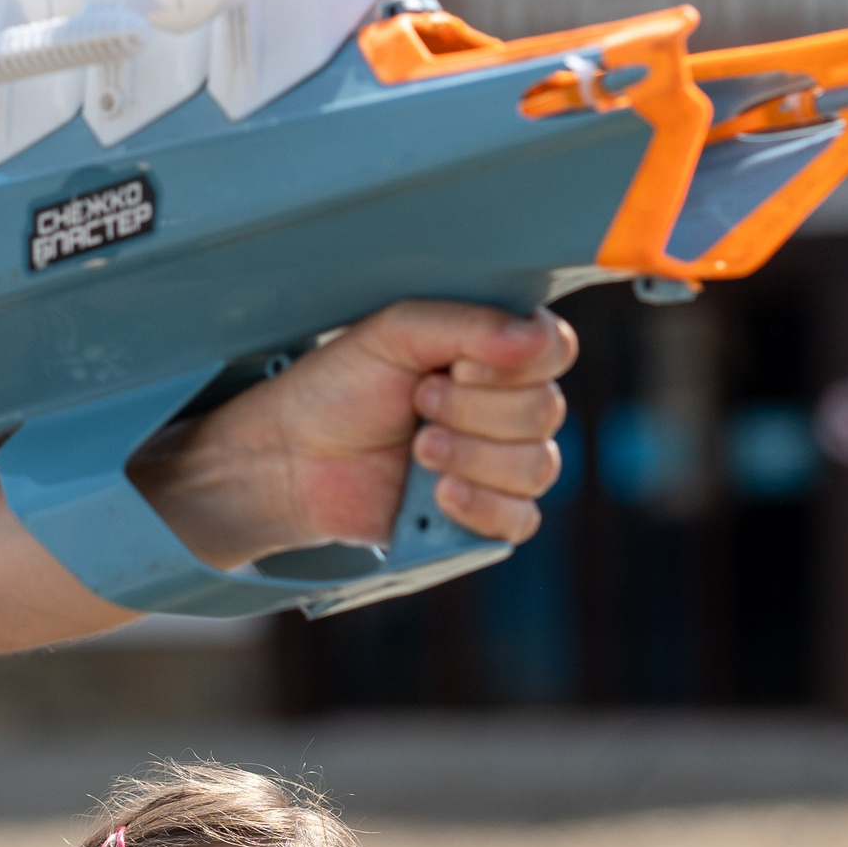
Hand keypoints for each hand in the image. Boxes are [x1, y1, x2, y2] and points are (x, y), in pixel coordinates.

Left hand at [148, 301, 574, 566]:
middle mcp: (510, 408)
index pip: (554, 351)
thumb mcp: (396, 333)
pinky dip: (482, 506)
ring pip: (537, 467)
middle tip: (416, 403)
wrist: (292, 458)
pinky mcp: (482, 518)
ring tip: (417, 449)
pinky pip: (520, 521)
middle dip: (474, 409)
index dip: (512, 363)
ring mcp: (501, 465)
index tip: (454, 364)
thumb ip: (467, 325)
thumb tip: (531, 339)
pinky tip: (439, 494)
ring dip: (472, 456)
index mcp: (498, 355)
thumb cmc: (340, 388)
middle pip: (545, 411)